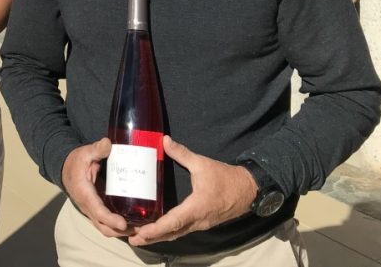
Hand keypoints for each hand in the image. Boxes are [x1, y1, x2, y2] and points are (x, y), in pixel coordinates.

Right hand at [61, 140, 134, 236]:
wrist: (66, 168)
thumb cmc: (76, 161)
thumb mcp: (85, 153)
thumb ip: (97, 149)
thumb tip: (108, 144)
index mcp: (84, 193)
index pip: (98, 212)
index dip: (111, 219)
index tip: (123, 224)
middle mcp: (87, 207)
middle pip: (104, 227)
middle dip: (121, 231)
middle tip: (140, 228)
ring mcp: (92, 211)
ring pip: (106, 228)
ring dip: (122, 232)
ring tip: (140, 228)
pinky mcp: (96, 210)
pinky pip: (107, 224)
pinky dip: (119, 227)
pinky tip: (133, 221)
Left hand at [127, 136, 256, 246]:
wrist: (248, 190)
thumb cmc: (225, 178)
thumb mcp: (202, 163)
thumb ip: (182, 153)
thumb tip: (164, 140)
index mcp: (197, 207)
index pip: (173, 221)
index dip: (156, 228)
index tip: (141, 232)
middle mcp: (198, 221)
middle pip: (172, 233)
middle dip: (151, 238)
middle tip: (132, 239)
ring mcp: (201, 224)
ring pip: (177, 235)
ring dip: (158, 237)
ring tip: (139, 238)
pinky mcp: (202, 223)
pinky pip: (182, 231)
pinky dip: (168, 233)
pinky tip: (157, 231)